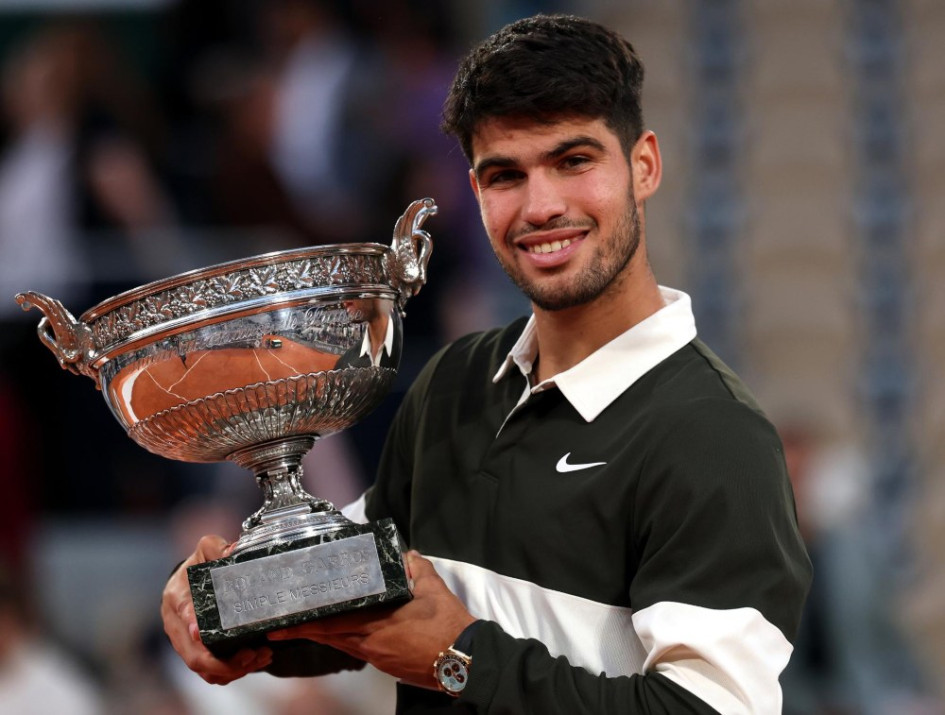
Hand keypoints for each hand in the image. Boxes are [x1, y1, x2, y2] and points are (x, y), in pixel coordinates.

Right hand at [161, 535, 272, 683]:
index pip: (182, 613)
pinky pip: (210, 673)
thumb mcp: (206, 549)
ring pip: (203, 669)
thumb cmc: (199, 564)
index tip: (201, 633)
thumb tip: (232, 551)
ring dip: (233, 669)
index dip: (191, 626)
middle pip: (193, 655)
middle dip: (223, 661)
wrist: (189, 581)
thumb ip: (217, 547)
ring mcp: (183, 643)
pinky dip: (232, 672)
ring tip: (261, 657)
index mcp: (176, 596)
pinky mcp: (193, 653)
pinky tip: (256, 661)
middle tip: (252, 653)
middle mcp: (175, 624)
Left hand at [267, 550, 475, 688]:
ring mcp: (377, 655)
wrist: (463, 659)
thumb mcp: (433, 588)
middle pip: (329, 636)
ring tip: (300, 629)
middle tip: (279, 628)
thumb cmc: (448, 626)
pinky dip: (340, 641)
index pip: (334, 621)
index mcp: (379, 622)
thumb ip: (417, 567)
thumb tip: (407, 554)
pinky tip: (336, 636)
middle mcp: (371, 642)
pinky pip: (355, 650)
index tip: (286, 621)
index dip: (307, 622)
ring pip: (340, 644)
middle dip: (303, 632)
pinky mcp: (385, 664)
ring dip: (320, 636)